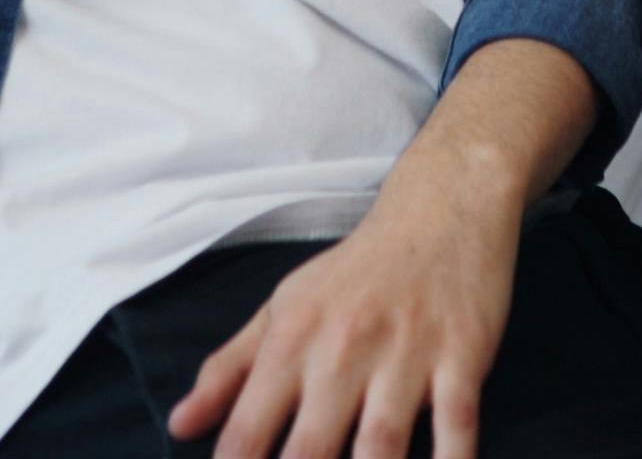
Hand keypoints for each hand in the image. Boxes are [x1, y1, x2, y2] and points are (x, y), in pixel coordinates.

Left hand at [171, 197, 511, 458]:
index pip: (247, 431)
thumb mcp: (282, 306)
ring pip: (380, 445)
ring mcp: (404, 357)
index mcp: (291, 341)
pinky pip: (456, 426)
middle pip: (309, 451)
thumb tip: (180, 425)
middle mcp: (341, 352)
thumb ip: (229, 369)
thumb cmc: (355, 270)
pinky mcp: (461, 358)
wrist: (441, 207)